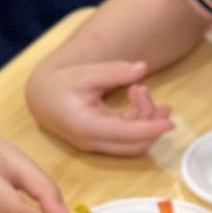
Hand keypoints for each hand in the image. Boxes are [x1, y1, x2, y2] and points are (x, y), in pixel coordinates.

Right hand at [26, 61, 174, 155]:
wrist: (40, 96)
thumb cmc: (61, 83)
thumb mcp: (85, 73)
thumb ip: (113, 71)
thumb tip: (142, 68)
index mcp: (88, 127)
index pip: (127, 134)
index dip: (151, 128)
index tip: (171, 122)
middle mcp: (94, 142)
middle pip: (134, 144)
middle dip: (150, 120)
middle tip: (144, 89)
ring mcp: (98, 145)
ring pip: (133, 143)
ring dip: (146, 120)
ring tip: (141, 90)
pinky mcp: (102, 141)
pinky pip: (127, 138)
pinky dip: (139, 121)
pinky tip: (138, 98)